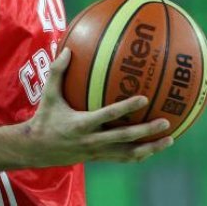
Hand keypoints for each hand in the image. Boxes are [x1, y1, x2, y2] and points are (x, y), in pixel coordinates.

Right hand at [22, 48, 172, 165]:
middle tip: (166, 122)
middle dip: (146, 132)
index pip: (107, 115)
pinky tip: (155, 147)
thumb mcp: (48, 96)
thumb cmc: (44, 119)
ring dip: (150, 148)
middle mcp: (91, 141)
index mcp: (81, 124)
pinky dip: (140, 154)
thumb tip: (68, 49)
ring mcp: (97, 152)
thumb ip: (57, 73)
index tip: (144, 98)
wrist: (36, 150)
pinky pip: (123, 158)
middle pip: (124, 138)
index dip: (126, 108)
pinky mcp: (99, 158)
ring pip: (128, 153)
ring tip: (170, 139)